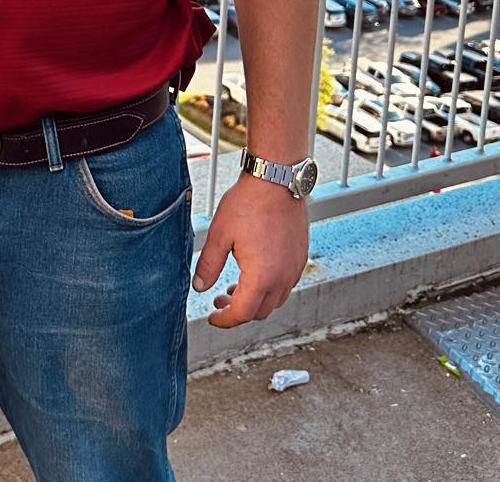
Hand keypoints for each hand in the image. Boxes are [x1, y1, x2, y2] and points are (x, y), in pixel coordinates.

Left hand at [192, 173, 308, 327]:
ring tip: (235, 289)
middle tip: (219, 301)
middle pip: (260, 312)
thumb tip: (199, 288)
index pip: (242, 313)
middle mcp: (283, 278)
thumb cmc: (249, 203)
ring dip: (255, 301)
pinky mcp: (300, 257)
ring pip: (275, 301)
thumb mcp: (219, 234)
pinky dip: (269, 288)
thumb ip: (208, 266)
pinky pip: (285, 284)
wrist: (277, 179)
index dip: (224, 321)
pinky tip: (255, 272)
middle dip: (238, 312)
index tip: (212, 318)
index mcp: (261, 277)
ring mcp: (295, 268)